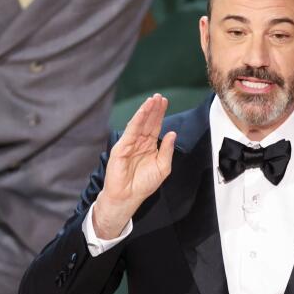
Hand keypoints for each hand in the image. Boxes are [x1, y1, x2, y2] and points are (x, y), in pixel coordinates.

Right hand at [92, 94, 176, 237]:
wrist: (128, 197)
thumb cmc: (143, 184)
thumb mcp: (162, 167)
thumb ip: (167, 150)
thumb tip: (172, 133)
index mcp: (149, 146)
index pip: (155, 126)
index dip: (160, 114)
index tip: (165, 102)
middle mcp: (139, 142)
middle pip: (148, 122)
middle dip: (154, 109)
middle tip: (160, 97)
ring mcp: (129, 144)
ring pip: (139, 123)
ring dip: (146, 111)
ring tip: (153, 100)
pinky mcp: (121, 147)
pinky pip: (130, 131)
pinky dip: (137, 120)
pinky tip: (142, 111)